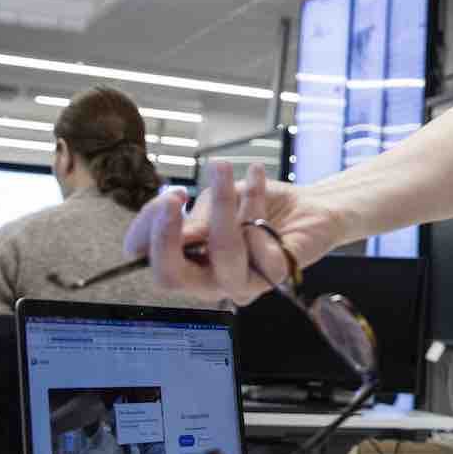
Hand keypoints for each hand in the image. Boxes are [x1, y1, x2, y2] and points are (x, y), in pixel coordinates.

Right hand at [123, 160, 339, 303]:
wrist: (306, 205)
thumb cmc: (253, 205)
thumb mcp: (214, 203)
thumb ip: (193, 217)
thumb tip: (171, 221)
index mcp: (185, 264)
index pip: (147, 261)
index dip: (146, 232)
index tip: (168, 197)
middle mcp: (208, 281)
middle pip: (170, 276)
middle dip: (167, 235)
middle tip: (176, 197)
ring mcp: (241, 284)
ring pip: (222, 252)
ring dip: (221, 205)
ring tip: (222, 169)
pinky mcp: (275, 275)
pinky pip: (260, 242)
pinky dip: (255, 201)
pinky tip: (258, 182)